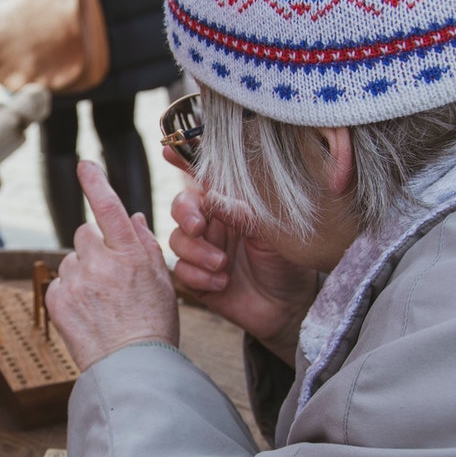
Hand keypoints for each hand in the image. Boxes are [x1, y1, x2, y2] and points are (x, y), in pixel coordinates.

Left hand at [45, 160, 178, 370]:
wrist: (131, 368)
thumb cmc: (153, 326)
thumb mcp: (162, 282)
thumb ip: (145, 245)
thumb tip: (133, 217)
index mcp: (130, 254)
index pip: (109, 208)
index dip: (96, 183)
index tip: (85, 166)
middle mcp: (100, 263)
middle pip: (84, 233)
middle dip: (94, 246)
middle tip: (109, 274)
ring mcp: (76, 281)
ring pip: (71, 260)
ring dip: (82, 271)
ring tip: (102, 302)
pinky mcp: (58, 300)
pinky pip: (60, 283)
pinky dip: (70, 293)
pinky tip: (89, 313)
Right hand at [167, 179, 315, 365]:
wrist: (288, 306)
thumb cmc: (286, 263)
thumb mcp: (271, 234)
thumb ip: (241, 214)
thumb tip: (212, 197)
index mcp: (231, 206)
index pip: (205, 179)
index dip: (183, 161)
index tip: (167, 149)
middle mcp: (213, 224)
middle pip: (181, 207)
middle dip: (185, 215)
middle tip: (200, 228)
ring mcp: (201, 251)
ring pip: (177, 240)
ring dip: (197, 252)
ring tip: (223, 265)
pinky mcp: (196, 277)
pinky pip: (181, 271)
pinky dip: (199, 276)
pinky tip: (222, 283)